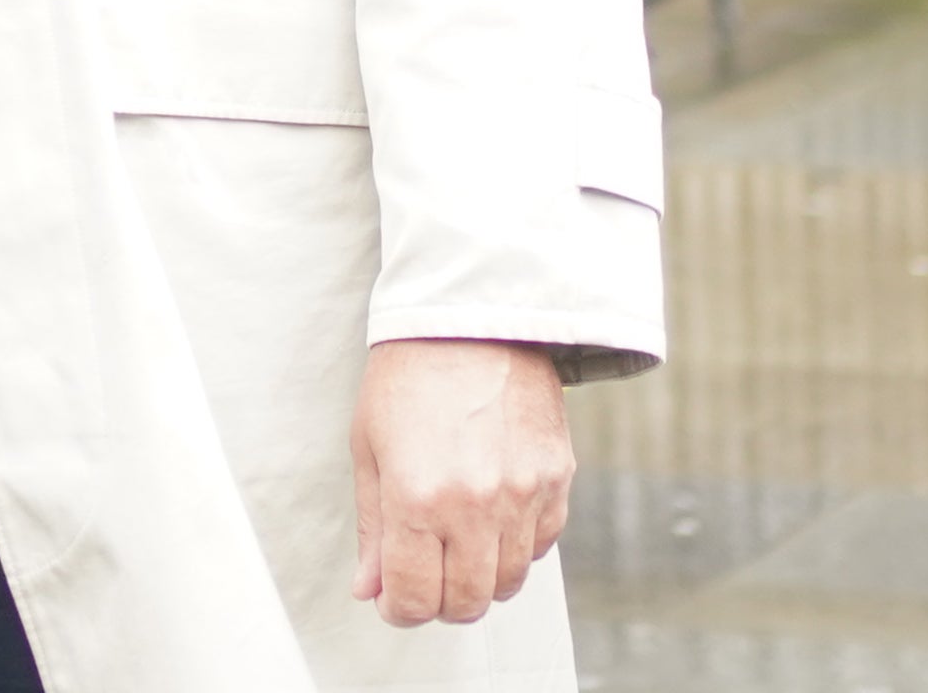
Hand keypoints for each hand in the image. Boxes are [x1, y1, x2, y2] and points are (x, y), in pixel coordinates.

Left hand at [351, 339, 571, 627]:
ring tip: (461, 541)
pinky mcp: (557, 474)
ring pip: (508, 580)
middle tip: (428, 573)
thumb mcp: (370, 449)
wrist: (472, 318)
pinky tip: (495, 514)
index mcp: (418, 498)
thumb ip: (373, 529)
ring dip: (481, 575)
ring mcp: (523, 490)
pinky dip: (519, 544)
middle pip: (466, 602)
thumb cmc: (411, 376)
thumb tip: (371, 589)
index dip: (400, 608)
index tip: (396, 595)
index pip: (414, 600)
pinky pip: (544, 542)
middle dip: (440, 600)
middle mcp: (475, 502)